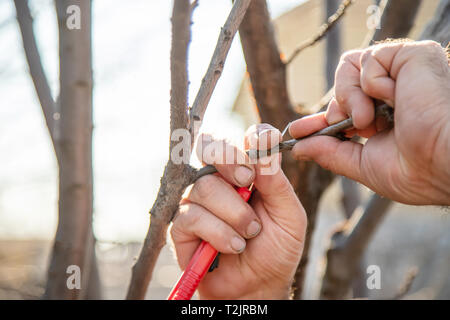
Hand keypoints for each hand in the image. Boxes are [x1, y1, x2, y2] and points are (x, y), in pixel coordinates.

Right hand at [170, 124, 305, 298]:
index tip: (262, 149)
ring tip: (249, 234)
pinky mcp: (182, 226)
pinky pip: (193, 216)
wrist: (260, 284)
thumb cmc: (276, 247)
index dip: (250, 138)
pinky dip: (219, 233)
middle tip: (248, 183)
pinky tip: (232, 246)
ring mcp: (197, 201)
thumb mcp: (289, 214)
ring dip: (234, 213)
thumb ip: (276, 181)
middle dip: (230, 162)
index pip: (240, 139)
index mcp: (245, 171)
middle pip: (210, 147)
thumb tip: (262, 143)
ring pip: (205, 186)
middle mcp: (218, 180)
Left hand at [289, 40, 449, 204]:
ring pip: (349, 66)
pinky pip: (368, 58)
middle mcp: (393, 93)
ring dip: (350, 96)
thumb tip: (300, 148)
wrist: (444, 163)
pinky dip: (372, 82)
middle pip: (343, 83)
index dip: (320, 118)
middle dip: (335, 109)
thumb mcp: (362, 165)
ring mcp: (402, 74)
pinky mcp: (412, 56)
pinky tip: (391, 99)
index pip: (343, 108)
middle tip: (350, 125)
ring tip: (368, 118)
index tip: (297, 130)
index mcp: (386, 117)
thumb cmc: (415, 171)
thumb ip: (330, 154)